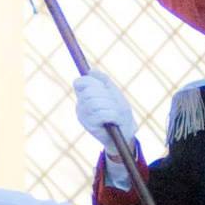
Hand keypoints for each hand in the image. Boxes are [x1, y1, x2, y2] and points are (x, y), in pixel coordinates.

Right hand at [72, 71, 137, 188]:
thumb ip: (103, 81)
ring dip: (111, 106)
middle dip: (106, 95)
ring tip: (116, 113)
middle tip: (114, 103)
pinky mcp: (89, 127)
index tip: (104, 88)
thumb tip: (91, 70)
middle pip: (89, 92)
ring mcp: (83, 117)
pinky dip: (113, 115)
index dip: (92, 82)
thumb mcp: (114, 93)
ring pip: (95, 103)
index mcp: (84, 96)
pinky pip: (102, 114)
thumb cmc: (119, 112)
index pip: (79, 83)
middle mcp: (80, 106)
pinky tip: (116, 120)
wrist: (124, 134)